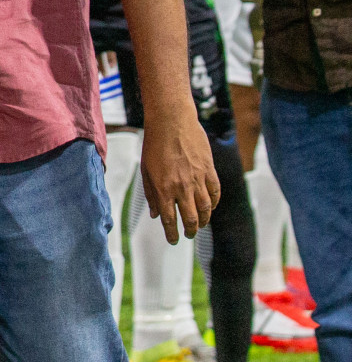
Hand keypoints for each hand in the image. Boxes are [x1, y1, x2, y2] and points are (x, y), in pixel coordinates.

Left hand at [141, 106, 220, 242]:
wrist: (171, 121)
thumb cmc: (154, 144)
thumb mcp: (146, 170)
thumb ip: (151, 194)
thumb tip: (155, 215)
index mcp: (164, 188)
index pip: (169, 220)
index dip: (172, 233)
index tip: (173, 240)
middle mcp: (182, 187)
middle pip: (190, 219)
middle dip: (189, 231)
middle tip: (187, 235)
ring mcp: (198, 179)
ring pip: (206, 209)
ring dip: (203, 220)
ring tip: (199, 224)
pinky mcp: (209, 170)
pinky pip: (215, 193)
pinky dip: (214, 204)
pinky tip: (210, 207)